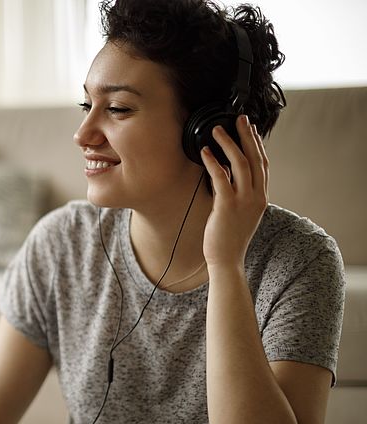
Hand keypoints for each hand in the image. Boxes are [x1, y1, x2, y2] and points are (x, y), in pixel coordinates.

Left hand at [201, 115, 268, 270]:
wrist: (226, 260)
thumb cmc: (228, 237)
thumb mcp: (239, 211)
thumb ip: (236, 192)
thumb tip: (226, 172)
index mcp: (261, 197)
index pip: (263, 165)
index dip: (258, 144)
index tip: (250, 128)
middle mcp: (256, 196)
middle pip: (255, 158)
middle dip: (247, 135)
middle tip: (239, 118)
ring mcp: (243, 201)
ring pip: (240, 164)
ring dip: (228, 143)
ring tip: (216, 129)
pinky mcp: (227, 206)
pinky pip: (221, 178)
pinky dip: (213, 162)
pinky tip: (205, 151)